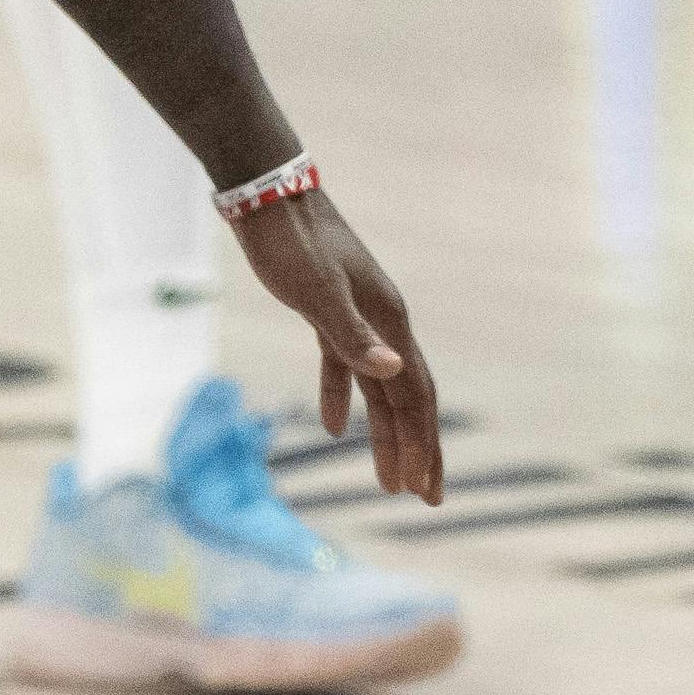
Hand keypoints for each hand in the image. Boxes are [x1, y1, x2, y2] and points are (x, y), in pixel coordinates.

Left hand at [228, 186, 440, 500]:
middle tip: (423, 498)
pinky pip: (344, 364)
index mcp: (389, 322)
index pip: (415, 396)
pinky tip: (334, 427)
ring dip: (384, 432)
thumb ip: (351, 335)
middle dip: (416, 449)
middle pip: (406, 398)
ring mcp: (358, 317)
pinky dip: (342, 396)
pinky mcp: (328, 311)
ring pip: (378, 386)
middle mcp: (383, 322)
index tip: (427, 490)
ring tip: (387, 480)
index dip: (423, 444)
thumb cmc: (290, 243)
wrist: (266, 195)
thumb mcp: (316, 292)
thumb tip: (392, 371)